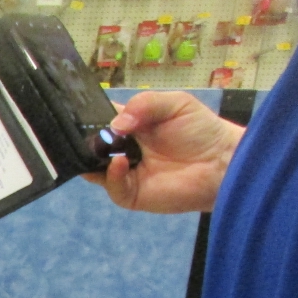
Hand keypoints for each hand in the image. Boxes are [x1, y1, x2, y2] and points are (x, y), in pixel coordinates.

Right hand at [83, 91, 245, 213]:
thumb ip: (144, 104)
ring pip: (96, 170)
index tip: (76, 114)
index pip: (100, 121)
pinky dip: (112, 176)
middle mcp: (123, 150)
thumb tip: (115, 124)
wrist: (222, 161)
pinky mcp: (132, 194)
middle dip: (86, 141)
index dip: (88, 118)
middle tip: (83, 134)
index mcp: (130, 126)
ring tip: (99, 149)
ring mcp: (126, 174)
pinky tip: (121, 163)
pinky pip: (113, 188)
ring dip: (93, 160)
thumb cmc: (201, 130)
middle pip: (93, 147)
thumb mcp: (175, 104)